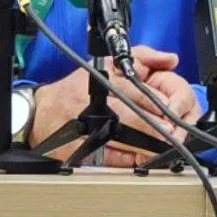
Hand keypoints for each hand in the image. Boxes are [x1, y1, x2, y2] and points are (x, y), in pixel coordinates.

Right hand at [27, 46, 189, 167]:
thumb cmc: (75, 89)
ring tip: (165, 147)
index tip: (174, 110)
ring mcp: (88, 130)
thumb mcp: (106, 63)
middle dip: (156, 126)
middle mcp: (93, 104)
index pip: (135, 90)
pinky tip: (145, 159)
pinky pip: (112, 158)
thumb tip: (170, 59)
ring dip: (147, 145)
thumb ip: (141, 56)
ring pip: (123, 139)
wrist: (41, 114)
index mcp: (100, 80)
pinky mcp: (83, 152)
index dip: (158, 102)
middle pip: (131, 116)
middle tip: (174, 132)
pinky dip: (131, 160)